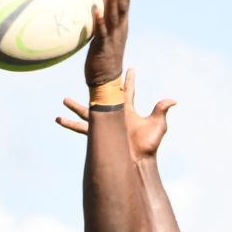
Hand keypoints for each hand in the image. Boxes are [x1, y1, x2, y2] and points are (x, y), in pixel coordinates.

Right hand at [57, 69, 176, 158]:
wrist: (137, 163)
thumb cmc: (148, 146)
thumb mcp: (157, 125)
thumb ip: (161, 110)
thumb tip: (173, 100)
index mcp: (128, 111)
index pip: (128, 91)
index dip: (129, 80)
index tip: (129, 68)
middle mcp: (115, 117)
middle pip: (103, 98)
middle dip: (97, 87)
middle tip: (91, 76)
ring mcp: (105, 126)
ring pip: (87, 113)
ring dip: (76, 107)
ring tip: (63, 100)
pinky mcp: (97, 136)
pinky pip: (81, 129)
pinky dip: (70, 124)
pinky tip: (58, 119)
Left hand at [82, 0, 134, 86]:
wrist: (107, 82)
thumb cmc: (105, 58)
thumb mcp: (108, 36)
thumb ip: (107, 21)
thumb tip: (101, 6)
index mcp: (122, 26)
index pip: (126, 1)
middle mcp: (119, 29)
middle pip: (122, 5)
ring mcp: (112, 38)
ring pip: (113, 16)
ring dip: (111, 0)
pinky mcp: (102, 47)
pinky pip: (101, 32)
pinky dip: (99, 21)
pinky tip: (97, 9)